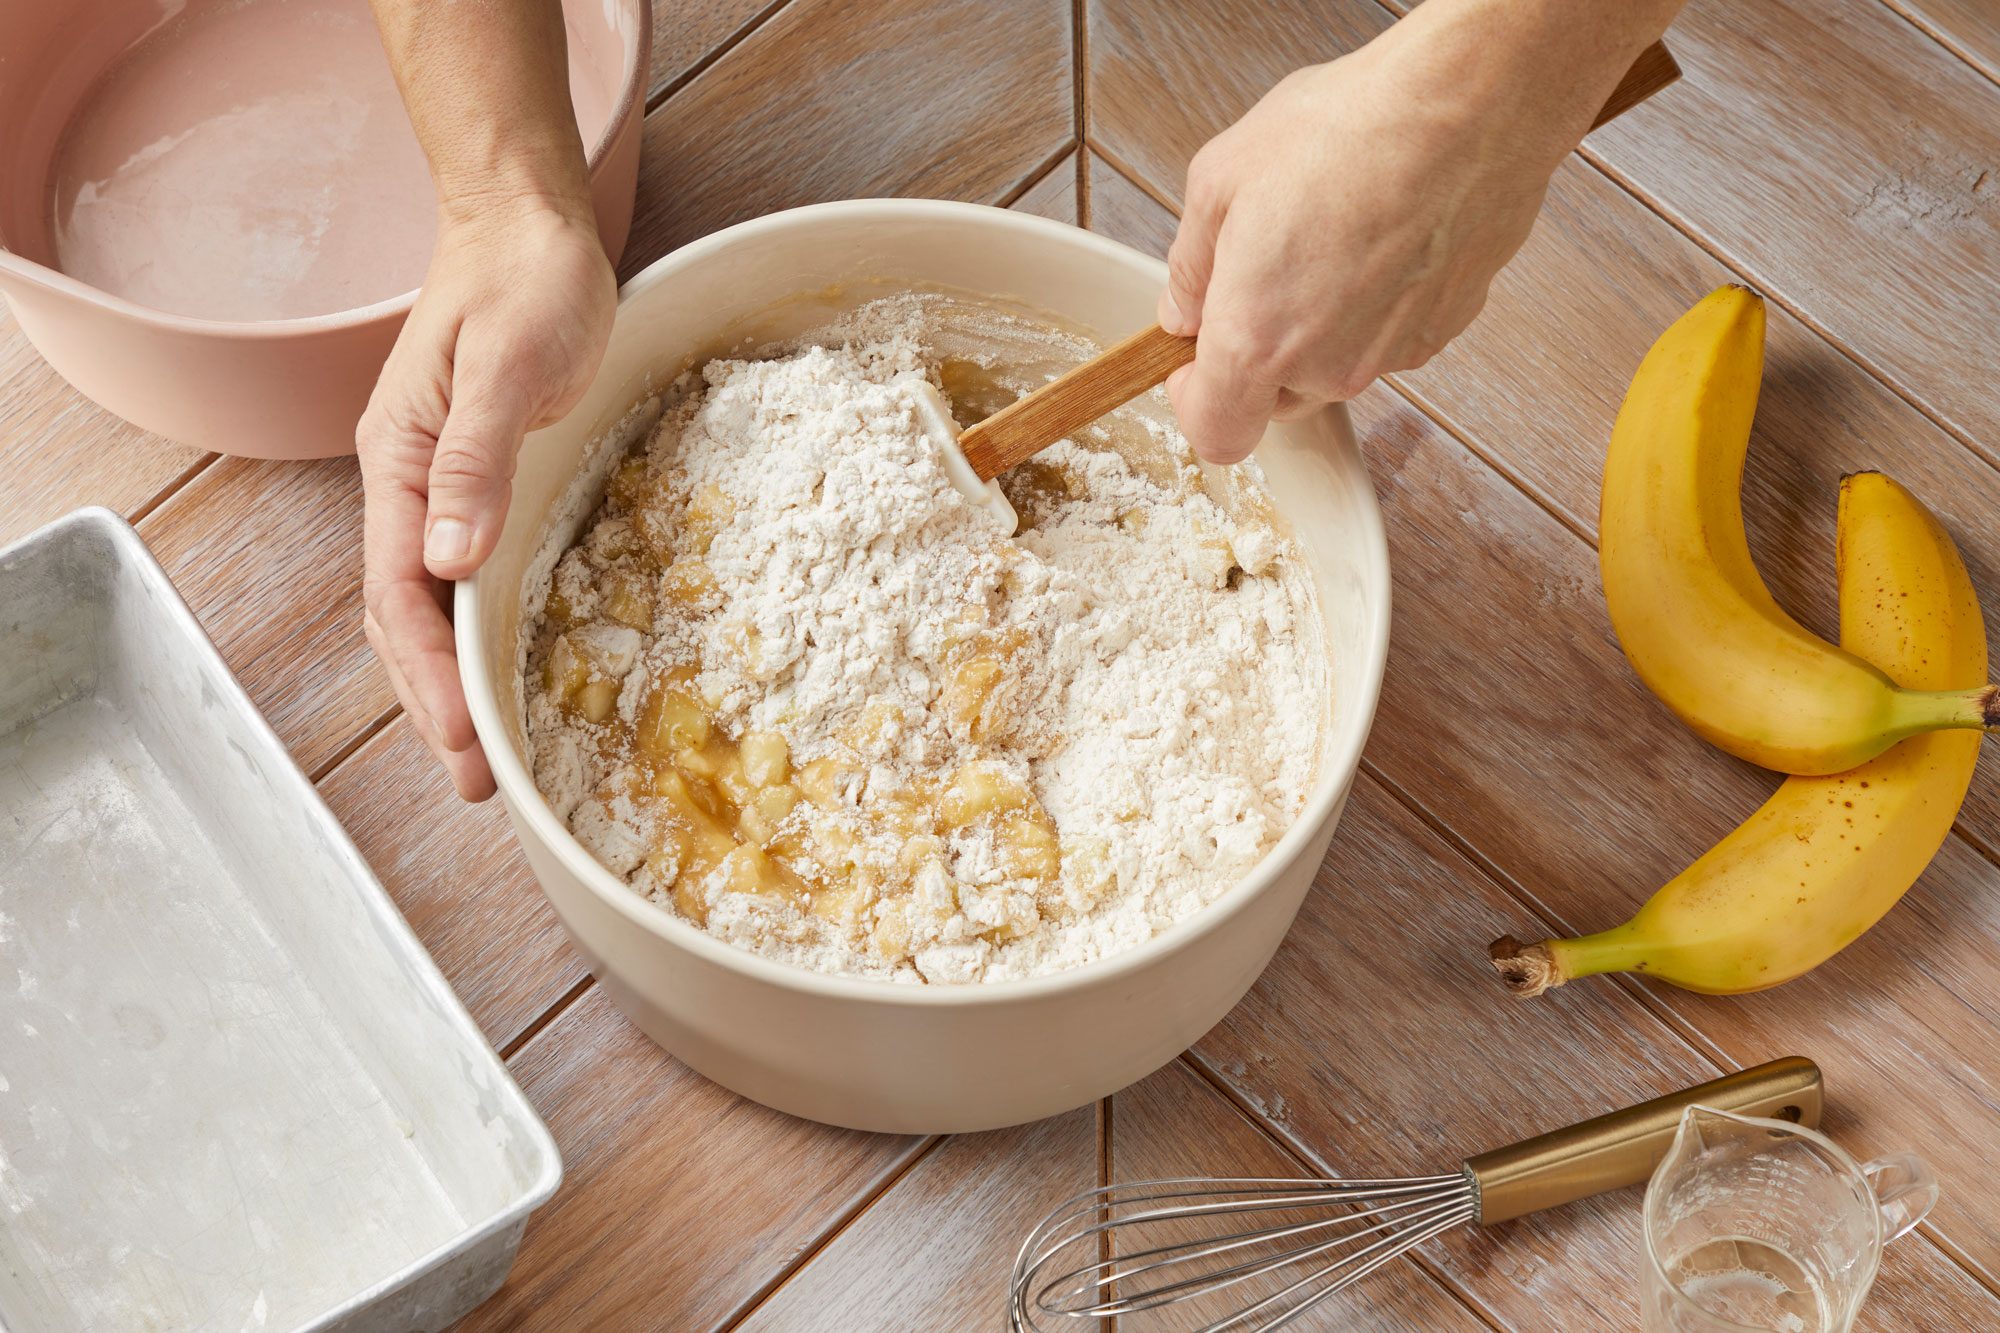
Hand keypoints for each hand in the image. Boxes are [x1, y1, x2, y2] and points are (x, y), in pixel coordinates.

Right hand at [357, 200, 614, 798]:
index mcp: (402, 462)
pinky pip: (467, 577)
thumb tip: (450, 560)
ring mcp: (443, 488)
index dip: (429, 673)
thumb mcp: (504, 366)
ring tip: (482, 753)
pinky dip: (476, 635)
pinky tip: (500, 672)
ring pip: (430, 607)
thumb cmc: (522, 284)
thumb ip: (476, 460)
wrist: (530, 226)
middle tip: (478, 779)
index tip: (462, 737)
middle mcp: (412, 485)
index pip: (401, 593)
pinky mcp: (484, 484)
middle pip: (406, 617)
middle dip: (435, 701)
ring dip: (451, 680)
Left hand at [1157, 29, 1569, 462]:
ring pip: (1335, 366)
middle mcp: (1327, 367)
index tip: (1194, 359)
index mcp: (1256, 341)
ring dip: (1320, 324)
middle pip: (1277, 399)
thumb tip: (1185, 311)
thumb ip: (1191, 268)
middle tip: (1262, 270)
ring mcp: (1390, 355)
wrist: (1464, 104)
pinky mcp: (1442, 330)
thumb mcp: (1220, 179)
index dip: (1197, 400)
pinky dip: (1376, 303)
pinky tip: (1380, 234)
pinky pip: (1388, 336)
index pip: (1218, 435)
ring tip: (1329, 235)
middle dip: (1259, 352)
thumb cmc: (1345, 130)